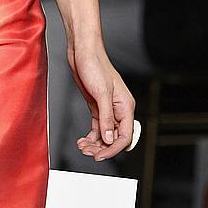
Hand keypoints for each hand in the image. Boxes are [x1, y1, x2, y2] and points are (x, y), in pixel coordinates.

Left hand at [70, 41, 136, 160]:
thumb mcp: (101, 93)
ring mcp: (107, 108)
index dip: (113, 149)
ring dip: (95, 143)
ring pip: (105, 134)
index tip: (100, 156)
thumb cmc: (95, 66)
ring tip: (82, 147)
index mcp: (126, 106)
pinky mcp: (97, 106)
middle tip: (87, 152)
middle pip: (115, 138)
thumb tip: (110, 139)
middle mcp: (118, 109)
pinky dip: (91, 136)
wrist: (82, 52)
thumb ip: (106, 118)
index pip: (125, 136)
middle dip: (102, 148)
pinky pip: (97, 128)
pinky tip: (82, 140)